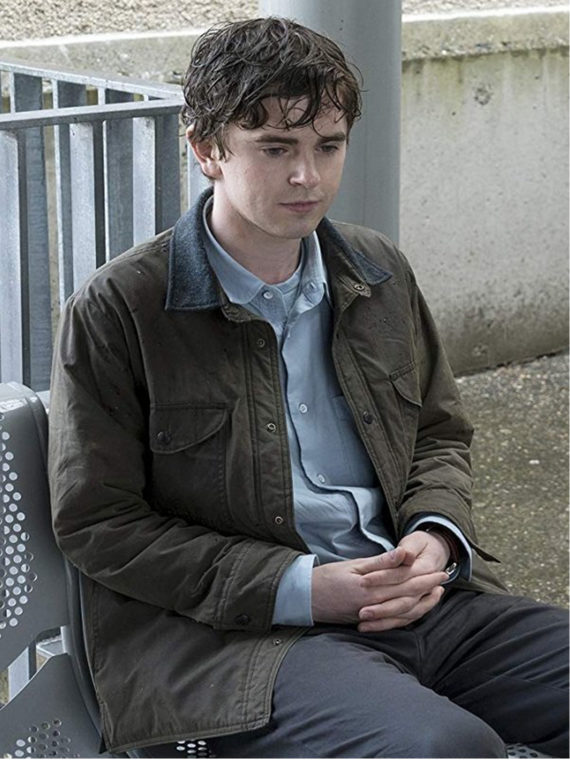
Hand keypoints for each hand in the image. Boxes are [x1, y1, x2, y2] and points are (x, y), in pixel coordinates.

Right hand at [311, 534, 448, 629]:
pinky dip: (409, 615)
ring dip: (423, 602)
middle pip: (408, 596)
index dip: (424, 575)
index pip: (404, 580)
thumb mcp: (353, 565)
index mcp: (370, 586)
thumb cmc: (327, 578)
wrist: (305, 599)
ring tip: (436, 593)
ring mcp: (371, 615)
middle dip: (428, 587)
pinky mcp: (367, 622)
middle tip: (444, 578)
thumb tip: (403, 555)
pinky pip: (394, 621)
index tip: (439, 568)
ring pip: (404, 611)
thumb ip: (380, 562)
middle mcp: (373, 603)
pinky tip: (417, 608)